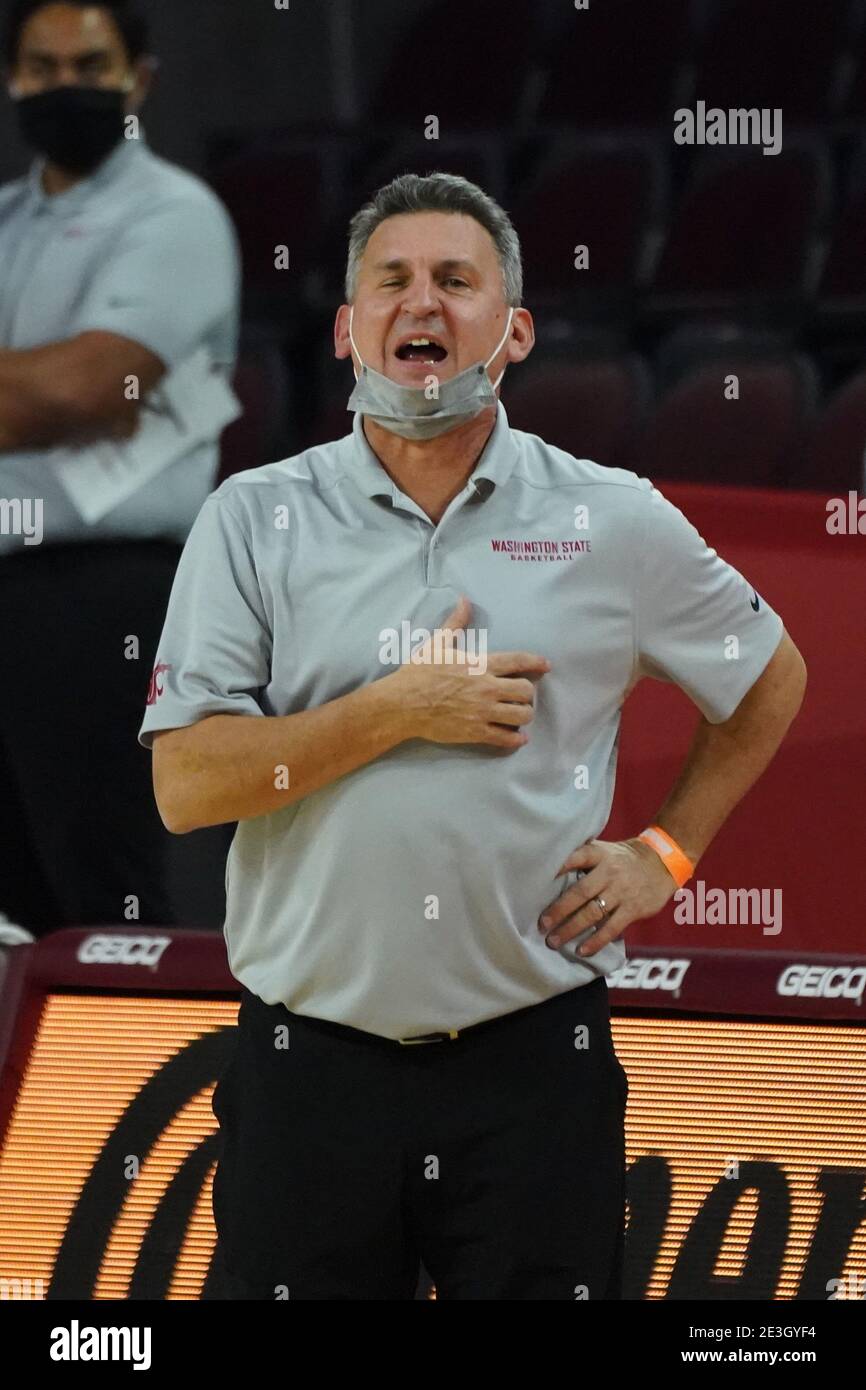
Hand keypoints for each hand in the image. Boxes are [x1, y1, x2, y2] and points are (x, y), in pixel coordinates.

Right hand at [389, 595, 550, 751]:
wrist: (403, 703)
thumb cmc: (418, 672)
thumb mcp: (437, 643)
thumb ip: (455, 623)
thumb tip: (463, 600)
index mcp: (480, 664)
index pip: (518, 661)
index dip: (536, 662)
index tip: (546, 665)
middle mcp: (487, 688)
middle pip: (526, 691)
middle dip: (527, 693)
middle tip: (521, 695)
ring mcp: (483, 711)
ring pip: (521, 716)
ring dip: (524, 715)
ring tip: (519, 715)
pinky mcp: (475, 732)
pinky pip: (505, 738)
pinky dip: (515, 739)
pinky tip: (518, 738)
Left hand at [538, 836, 679, 956]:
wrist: (662, 862)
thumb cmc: (622, 858)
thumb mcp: (603, 849)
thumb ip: (581, 856)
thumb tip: (547, 869)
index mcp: (599, 854)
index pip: (577, 857)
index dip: (559, 867)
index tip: (538, 879)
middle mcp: (609, 872)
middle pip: (580, 892)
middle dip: (559, 910)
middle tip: (542, 924)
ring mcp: (622, 892)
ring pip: (593, 913)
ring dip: (571, 929)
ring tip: (554, 941)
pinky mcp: (633, 909)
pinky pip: (612, 928)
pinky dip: (595, 941)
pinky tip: (581, 951)